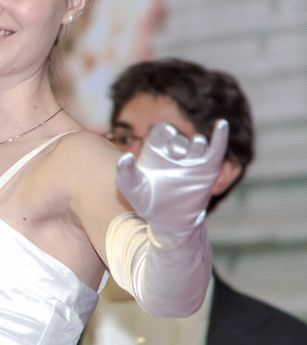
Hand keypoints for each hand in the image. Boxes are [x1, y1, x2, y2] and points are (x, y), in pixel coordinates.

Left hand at [115, 120, 227, 241]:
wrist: (169, 220)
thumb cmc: (147, 202)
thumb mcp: (131, 187)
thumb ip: (125, 171)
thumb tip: (124, 156)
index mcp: (156, 151)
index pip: (162, 131)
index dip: (165, 130)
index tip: (168, 134)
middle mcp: (175, 153)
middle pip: (180, 138)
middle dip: (178, 144)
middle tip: (176, 156)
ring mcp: (193, 159)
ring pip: (198, 143)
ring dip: (196, 145)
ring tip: (191, 152)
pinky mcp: (208, 168)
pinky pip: (217, 148)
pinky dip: (221, 136)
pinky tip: (222, 124)